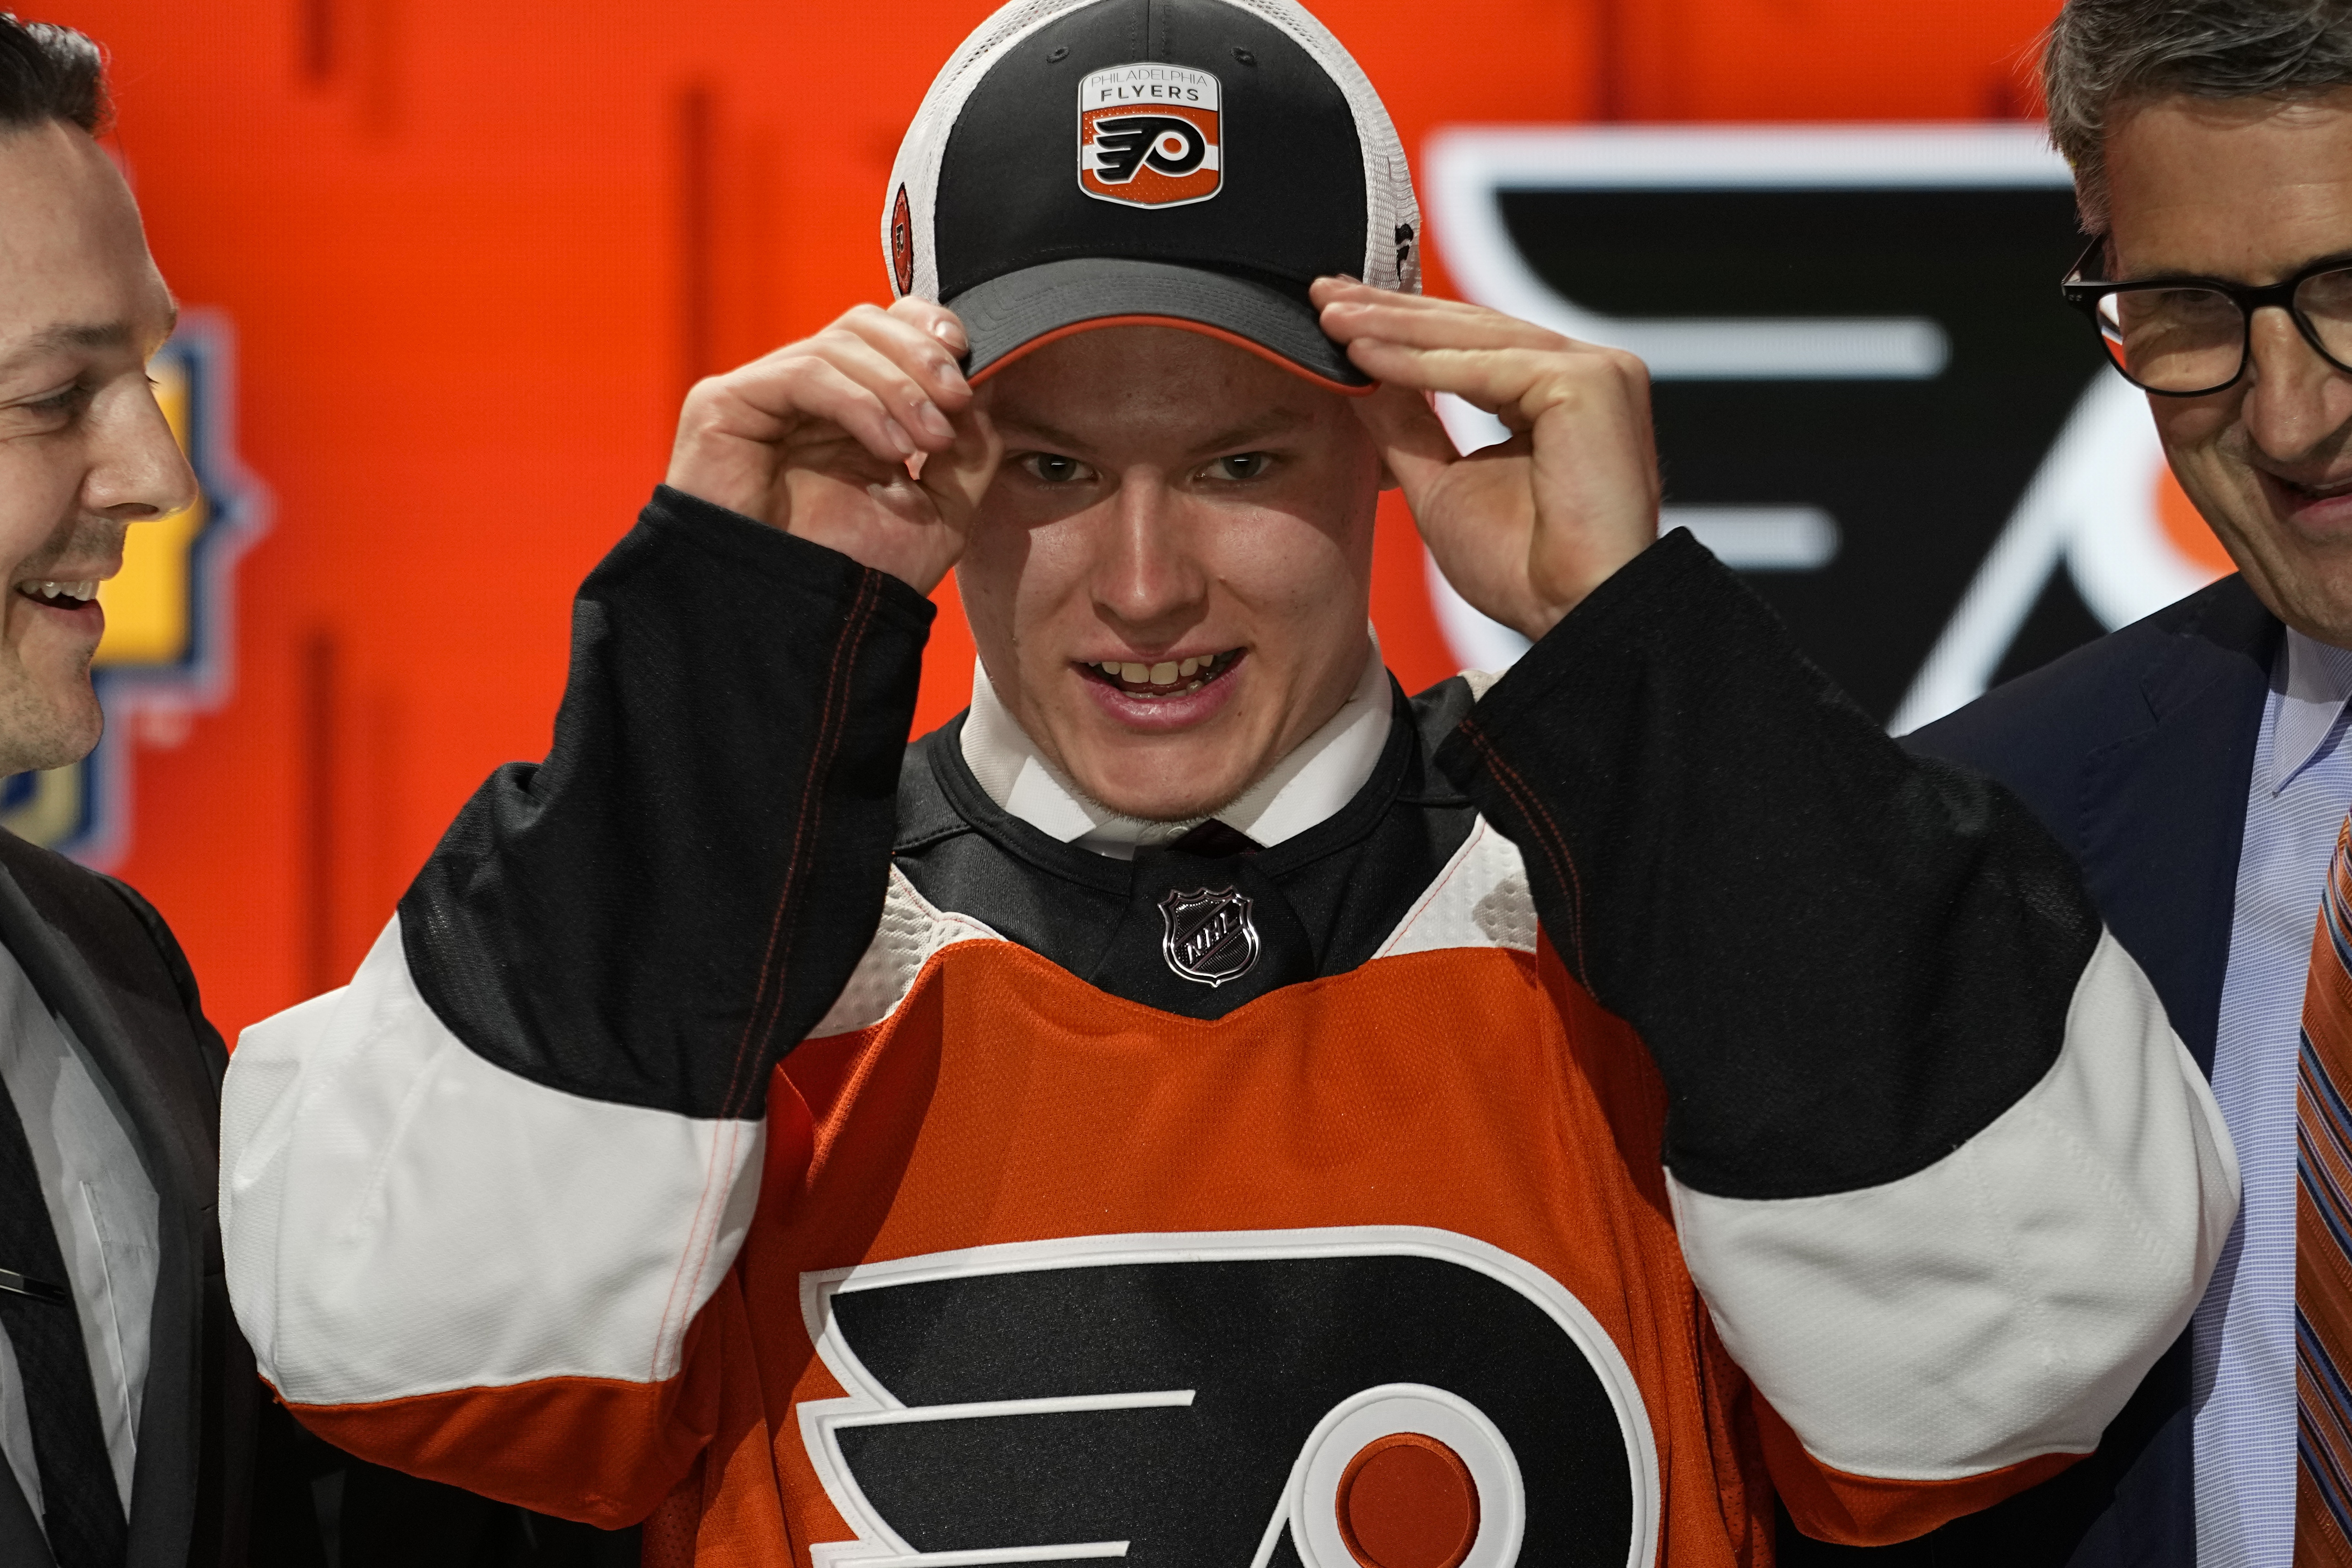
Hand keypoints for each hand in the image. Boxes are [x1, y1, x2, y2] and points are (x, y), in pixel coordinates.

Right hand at [663, 298, 1001, 594]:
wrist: (796, 627)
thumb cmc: (856, 576)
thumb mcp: (940, 514)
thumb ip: (969, 454)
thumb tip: (990, 388)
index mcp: (848, 408)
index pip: (883, 330)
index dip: (925, 329)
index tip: (967, 353)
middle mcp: (804, 394)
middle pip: (863, 324)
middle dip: (920, 356)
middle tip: (957, 400)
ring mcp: (761, 396)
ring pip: (838, 346)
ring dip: (899, 387)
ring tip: (930, 441)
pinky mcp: (724, 405)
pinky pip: (803, 375)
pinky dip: (858, 402)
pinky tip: (889, 447)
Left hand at [1313, 277, 1659, 641]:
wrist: (1573, 616)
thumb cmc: (1524, 571)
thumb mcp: (1442, 483)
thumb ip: (1406, 426)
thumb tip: (1358, 374)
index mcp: (1560, 395)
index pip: (1472, 344)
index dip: (1403, 328)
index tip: (1339, 318)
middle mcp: (1588, 372)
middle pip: (1473, 329)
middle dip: (1391, 312)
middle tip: (1322, 296)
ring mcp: (1598, 372)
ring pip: (1476, 338)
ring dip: (1395, 328)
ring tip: (1330, 319)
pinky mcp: (1591, 383)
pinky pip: (1486, 368)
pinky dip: (1420, 364)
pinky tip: (1363, 354)